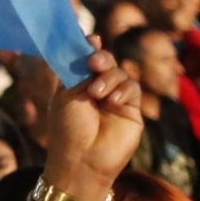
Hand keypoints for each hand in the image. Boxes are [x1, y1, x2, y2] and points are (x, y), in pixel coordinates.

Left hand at [29, 45, 142, 193]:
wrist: (82, 160)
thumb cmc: (67, 129)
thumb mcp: (67, 94)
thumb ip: (80, 69)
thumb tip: (90, 39)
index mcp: (77, 84)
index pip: (87, 59)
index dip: (89, 47)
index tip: (90, 40)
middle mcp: (97, 89)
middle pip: (106, 62)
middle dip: (101, 58)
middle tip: (94, 63)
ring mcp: (115, 100)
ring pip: (121, 73)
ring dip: (109, 78)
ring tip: (97, 93)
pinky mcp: (131, 111)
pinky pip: (132, 89)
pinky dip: (122, 90)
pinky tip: (111, 101)